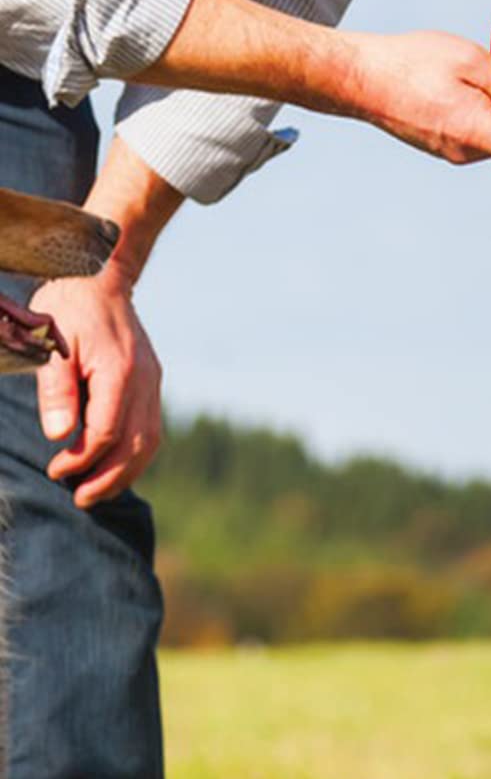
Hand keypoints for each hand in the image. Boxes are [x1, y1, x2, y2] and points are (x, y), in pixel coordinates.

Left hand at [30, 263, 162, 509]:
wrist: (97, 280)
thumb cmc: (65, 312)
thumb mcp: (50, 348)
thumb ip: (56, 391)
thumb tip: (58, 436)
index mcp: (120, 371)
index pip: (107, 432)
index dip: (81, 459)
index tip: (54, 470)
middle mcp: (144, 379)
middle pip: (137, 444)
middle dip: (110, 477)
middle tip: (80, 499)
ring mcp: (153, 380)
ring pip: (151, 439)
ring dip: (127, 471)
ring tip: (98, 491)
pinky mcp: (152, 381)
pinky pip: (152, 427)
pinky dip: (136, 453)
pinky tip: (114, 464)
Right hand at [341, 31, 490, 168]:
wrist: (354, 76)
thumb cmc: (409, 64)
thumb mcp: (470, 61)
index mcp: (476, 133)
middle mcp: (466, 153)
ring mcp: (452, 152)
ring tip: (483, 77)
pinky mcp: (441, 145)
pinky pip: (477, 134)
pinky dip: (483, 112)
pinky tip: (466, 86)